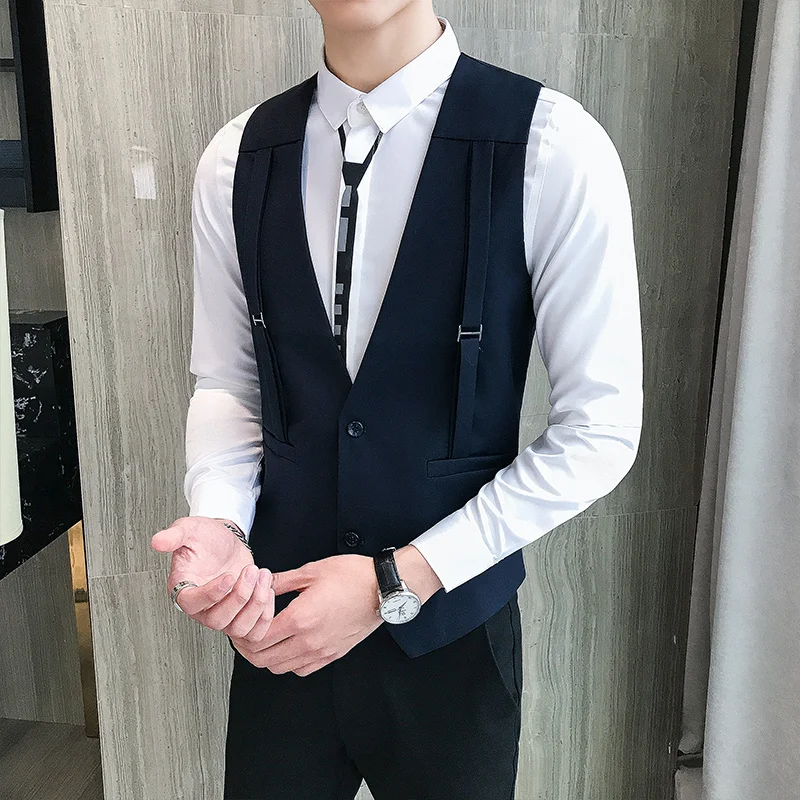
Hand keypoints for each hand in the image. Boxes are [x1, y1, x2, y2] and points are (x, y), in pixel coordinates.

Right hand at [150, 516, 274, 643]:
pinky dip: (266, 614)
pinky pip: (254, 633)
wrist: (225, 542)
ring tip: (262, 576)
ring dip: (256, 604)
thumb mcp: (189, 529)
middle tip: (251, 571)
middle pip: (217, 621)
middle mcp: (202, 608)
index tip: (229, 576)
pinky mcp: (241, 617)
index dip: (212, 593)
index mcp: (183, 589)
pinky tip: (267, 588)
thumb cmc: (206, 538)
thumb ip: (174, 535)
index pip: (192, 603)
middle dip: (240, 597)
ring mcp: (222, 615)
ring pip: (238, 629)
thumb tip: (157, 541)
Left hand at [232, 545, 442, 676]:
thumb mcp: (312, 570)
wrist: (384, 589)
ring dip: (267, 656)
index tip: (240, 621)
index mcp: (300, 618)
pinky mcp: (332, 655)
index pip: (258, 637)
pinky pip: (301, 669)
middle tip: (245, 633)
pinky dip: (288, 662)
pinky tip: (288, 646)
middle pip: (263, 659)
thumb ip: (283, 580)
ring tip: (265, 638)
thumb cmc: (353, 576)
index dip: (242, 632)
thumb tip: (262, 582)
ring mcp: (321, 651)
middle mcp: (308, 640)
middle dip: (248, 647)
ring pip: (280, 668)